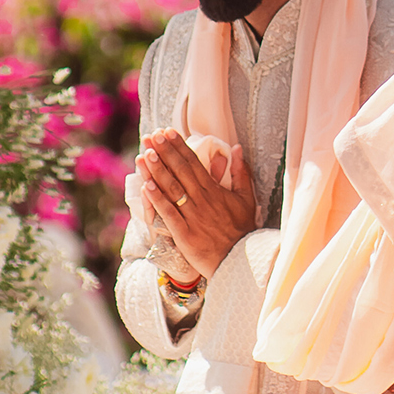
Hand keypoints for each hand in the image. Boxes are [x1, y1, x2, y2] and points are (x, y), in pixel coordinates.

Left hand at [140, 129, 256, 278]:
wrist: (240, 261)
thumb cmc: (242, 230)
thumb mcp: (247, 199)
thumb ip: (241, 173)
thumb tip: (237, 148)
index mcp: (214, 191)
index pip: (193, 163)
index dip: (179, 146)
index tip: (168, 132)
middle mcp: (202, 200)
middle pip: (180, 171)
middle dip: (165, 152)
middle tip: (153, 136)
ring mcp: (192, 217)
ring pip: (172, 189)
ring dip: (158, 171)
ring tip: (146, 154)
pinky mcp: (184, 234)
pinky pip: (169, 214)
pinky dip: (158, 200)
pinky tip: (146, 187)